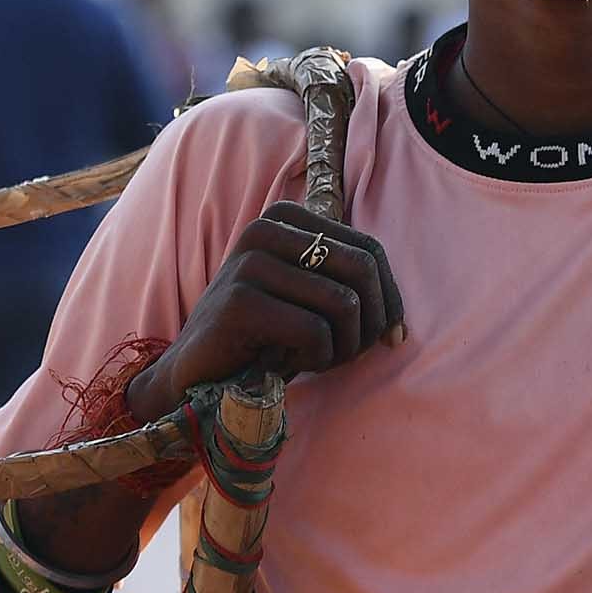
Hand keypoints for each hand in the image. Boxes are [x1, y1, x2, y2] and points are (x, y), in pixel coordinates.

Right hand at [126, 205, 404, 421]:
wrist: (192, 375)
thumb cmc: (261, 339)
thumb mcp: (306, 299)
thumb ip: (347, 286)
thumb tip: (399, 321)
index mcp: (287, 217)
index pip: (369, 248)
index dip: (389, 296)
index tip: (392, 337)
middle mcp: (267, 228)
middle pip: (362, 269)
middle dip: (371, 321)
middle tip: (351, 354)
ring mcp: (250, 262)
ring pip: (342, 302)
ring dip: (342, 346)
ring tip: (316, 359)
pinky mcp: (240, 302)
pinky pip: (314, 331)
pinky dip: (317, 357)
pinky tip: (290, 366)